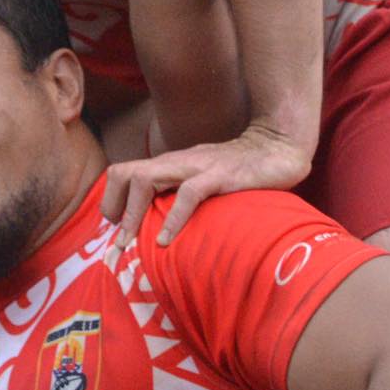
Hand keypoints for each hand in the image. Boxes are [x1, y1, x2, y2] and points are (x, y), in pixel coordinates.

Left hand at [101, 120, 312, 262]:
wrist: (278, 147)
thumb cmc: (237, 169)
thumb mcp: (199, 178)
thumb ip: (178, 192)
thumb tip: (157, 223)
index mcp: (167, 164)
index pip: (122, 173)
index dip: (112, 201)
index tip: (115, 231)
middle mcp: (174, 162)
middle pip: (123, 174)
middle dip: (112, 207)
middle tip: (117, 242)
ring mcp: (196, 166)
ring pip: (145, 179)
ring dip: (133, 214)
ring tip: (130, 243)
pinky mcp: (220, 175)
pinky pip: (188, 194)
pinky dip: (173, 218)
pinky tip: (166, 241)